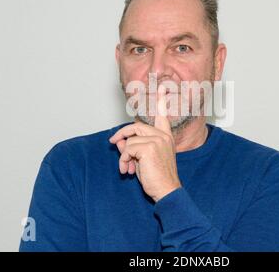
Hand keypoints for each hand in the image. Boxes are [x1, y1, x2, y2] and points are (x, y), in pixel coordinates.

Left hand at [109, 84, 181, 201]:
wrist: (166, 190)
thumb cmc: (157, 177)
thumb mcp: (143, 158)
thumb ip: (133, 146)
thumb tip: (118, 141)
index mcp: (166, 137)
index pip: (162, 116)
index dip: (161, 100)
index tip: (162, 87)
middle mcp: (163, 136)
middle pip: (136, 127)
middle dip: (121, 135)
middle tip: (112, 144)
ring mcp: (157, 140)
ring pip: (130, 140)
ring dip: (124, 155)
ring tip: (126, 168)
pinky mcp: (150, 147)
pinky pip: (128, 148)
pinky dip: (124, 160)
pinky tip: (129, 171)